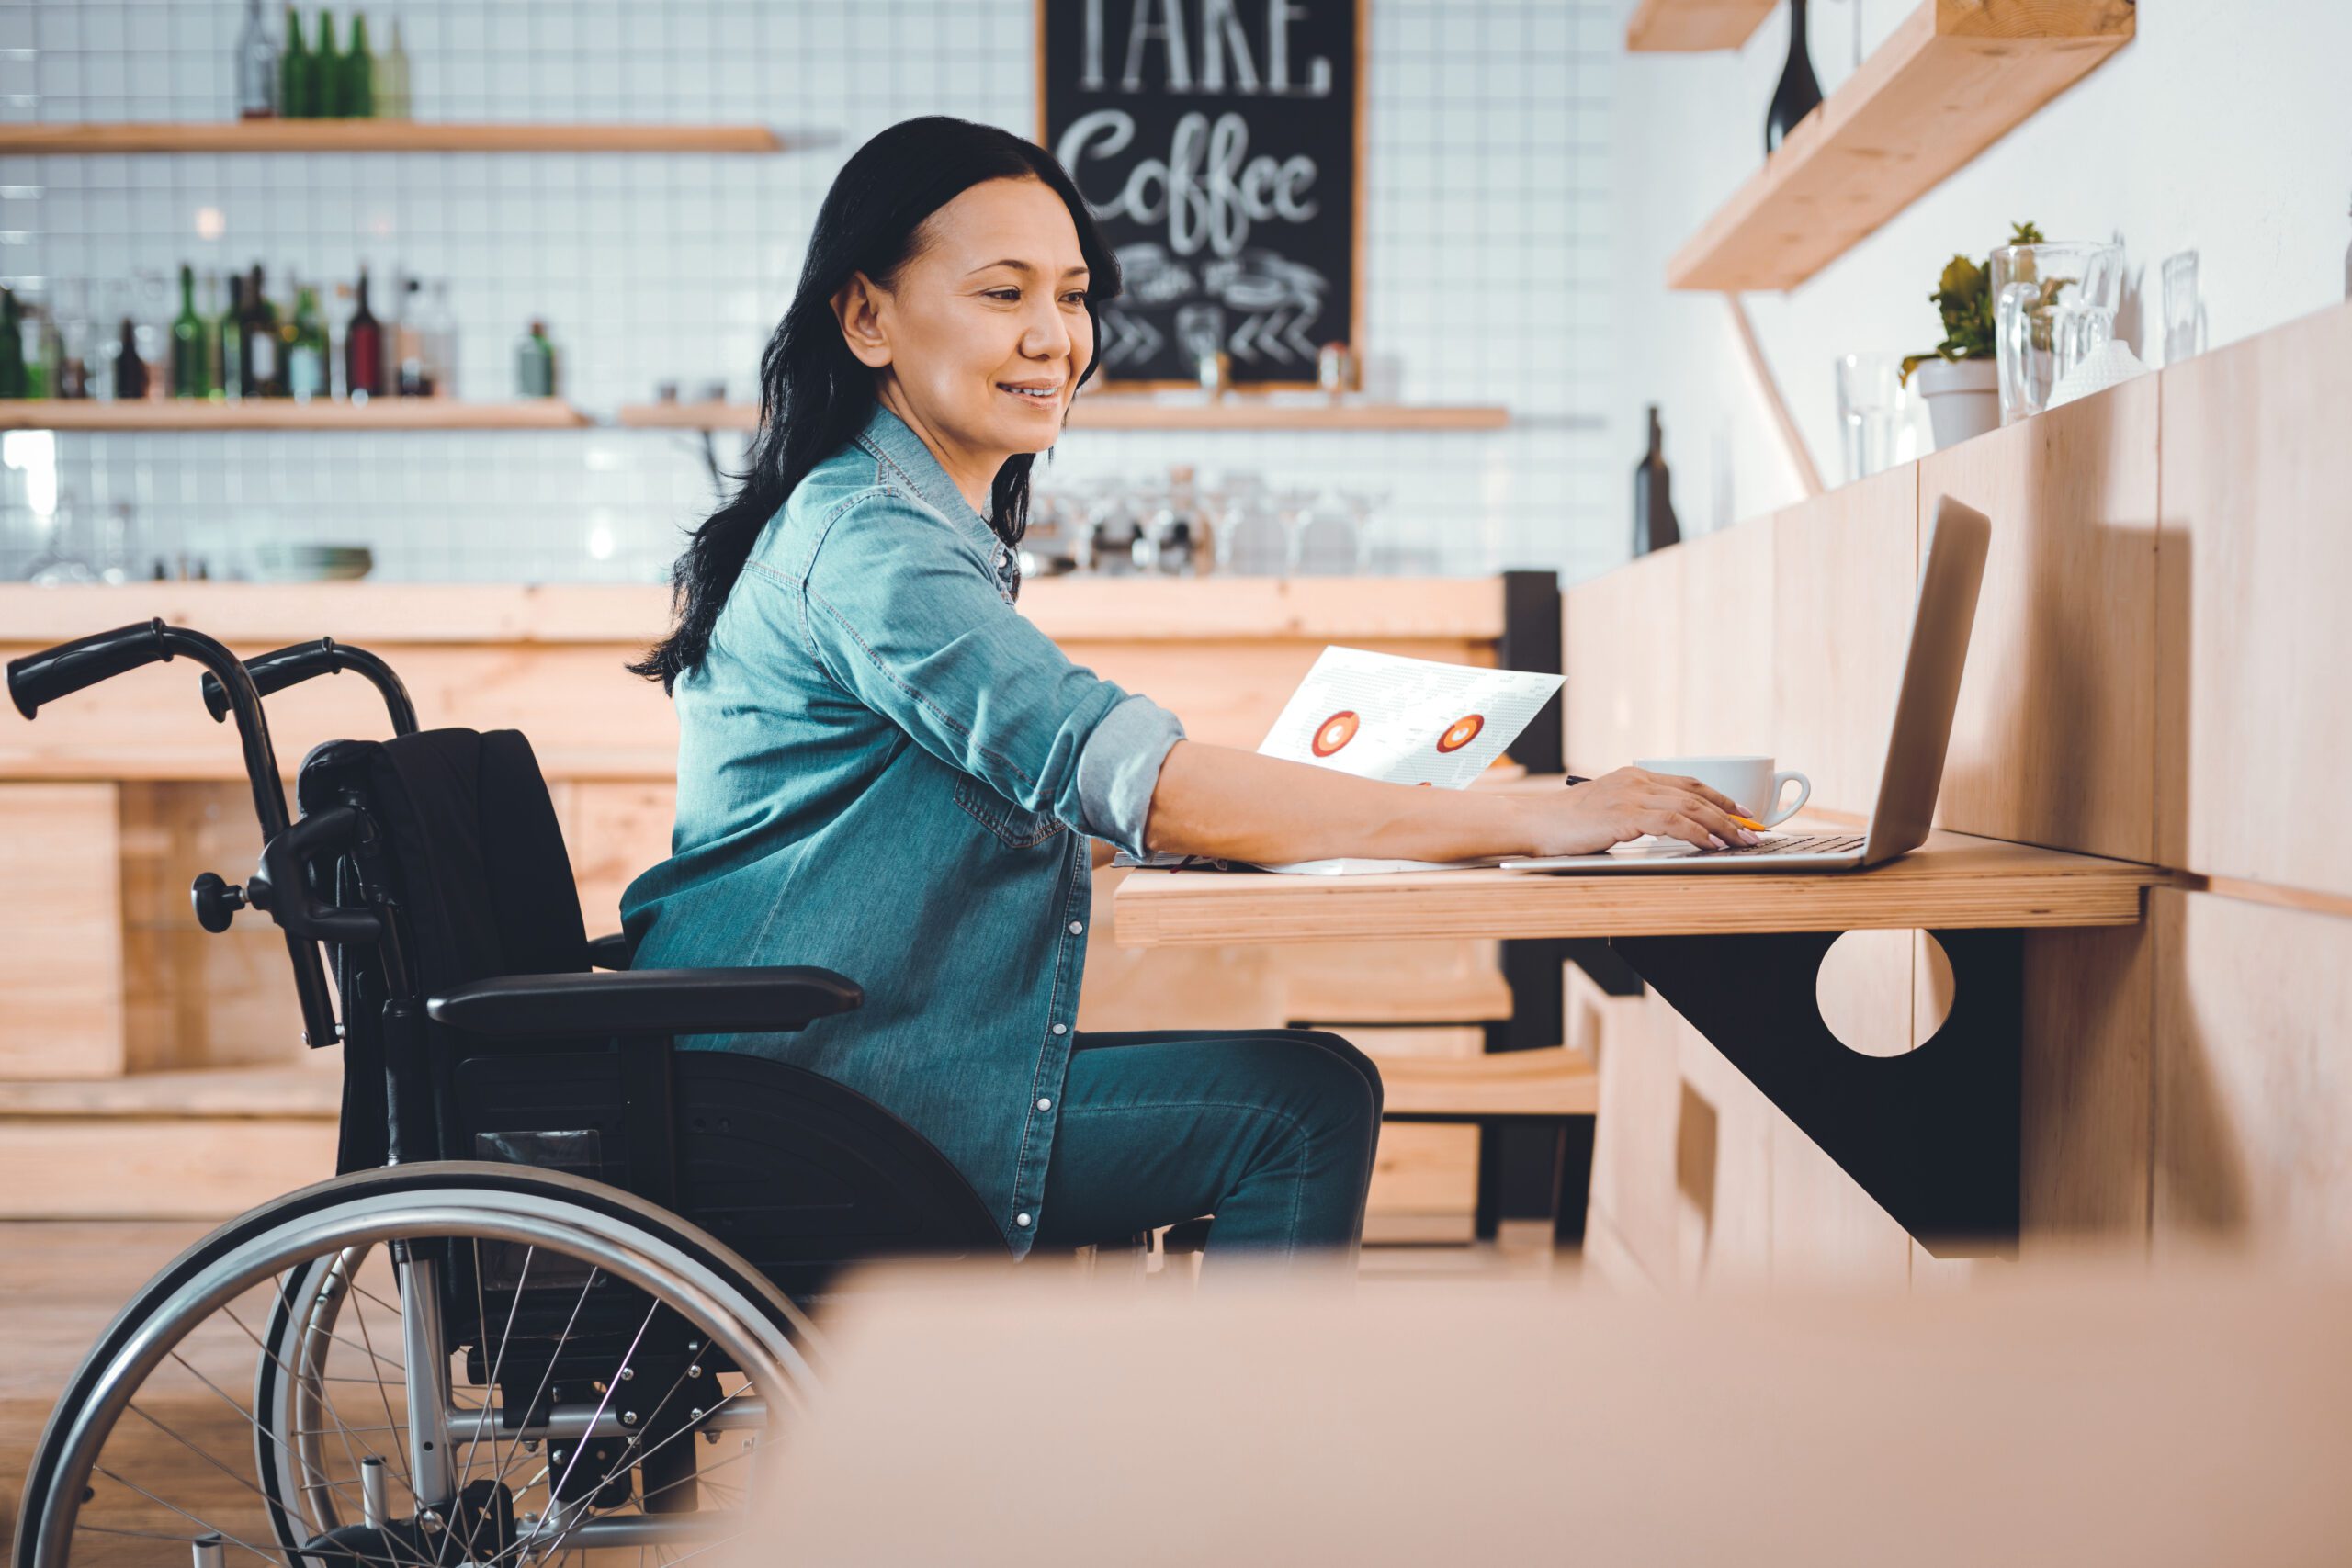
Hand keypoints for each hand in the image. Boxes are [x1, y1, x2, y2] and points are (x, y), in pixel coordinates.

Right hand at [1520, 767, 1758, 855]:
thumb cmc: (1567, 824)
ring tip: (1742, 841)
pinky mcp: (1624, 814)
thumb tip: (1671, 830)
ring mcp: (1631, 795)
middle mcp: (1637, 781)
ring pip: (1691, 807)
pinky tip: (1711, 845)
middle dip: (1732, 814)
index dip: (1722, 799)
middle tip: (1756, 831)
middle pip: (1697, 794)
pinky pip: (1672, 822)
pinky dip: (1697, 833)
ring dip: (1722, 826)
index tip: (1745, 814)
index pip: (1690, 784)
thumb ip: (1638, 814)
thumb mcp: (1609, 812)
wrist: (1534, 822)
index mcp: (1636, 778)